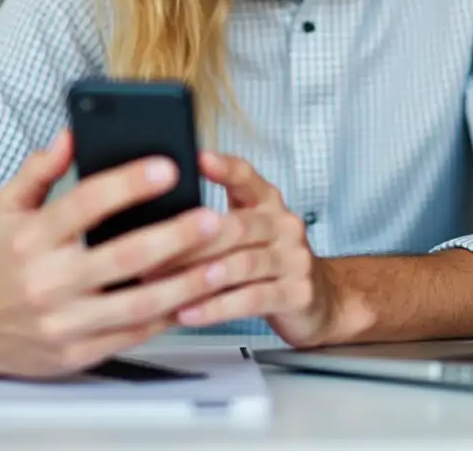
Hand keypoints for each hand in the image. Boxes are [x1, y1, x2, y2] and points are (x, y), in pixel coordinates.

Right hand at [0, 130, 215, 378]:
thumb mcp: (8, 208)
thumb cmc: (2, 261)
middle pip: (121, 257)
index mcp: (32, 239)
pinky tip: (197, 298)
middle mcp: (48, 282)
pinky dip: (169, 317)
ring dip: (184, 284)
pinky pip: (134, 335)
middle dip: (173, 237)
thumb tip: (72, 133)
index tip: (168, 167)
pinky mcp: (78, 353)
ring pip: (136, 304)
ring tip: (221, 264)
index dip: (128, 184)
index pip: (85, 204)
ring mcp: (64, 322)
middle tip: (213, 218)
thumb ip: (40, 169)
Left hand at [168, 152, 339, 347]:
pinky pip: (252, 299)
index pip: (247, 177)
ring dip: (198, 276)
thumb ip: (215, 223)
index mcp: (270, 203)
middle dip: (190, 242)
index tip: (198, 160)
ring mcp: (295, 259)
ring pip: (243, 264)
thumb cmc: (269, 264)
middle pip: (238, 226)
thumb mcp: (250, 234)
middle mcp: (285, 225)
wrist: (322, 299)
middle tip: (149, 253)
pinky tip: (189, 312)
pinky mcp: (298, 293)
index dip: (225, 168)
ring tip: (163, 286)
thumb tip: (158, 220)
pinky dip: (216, 307)